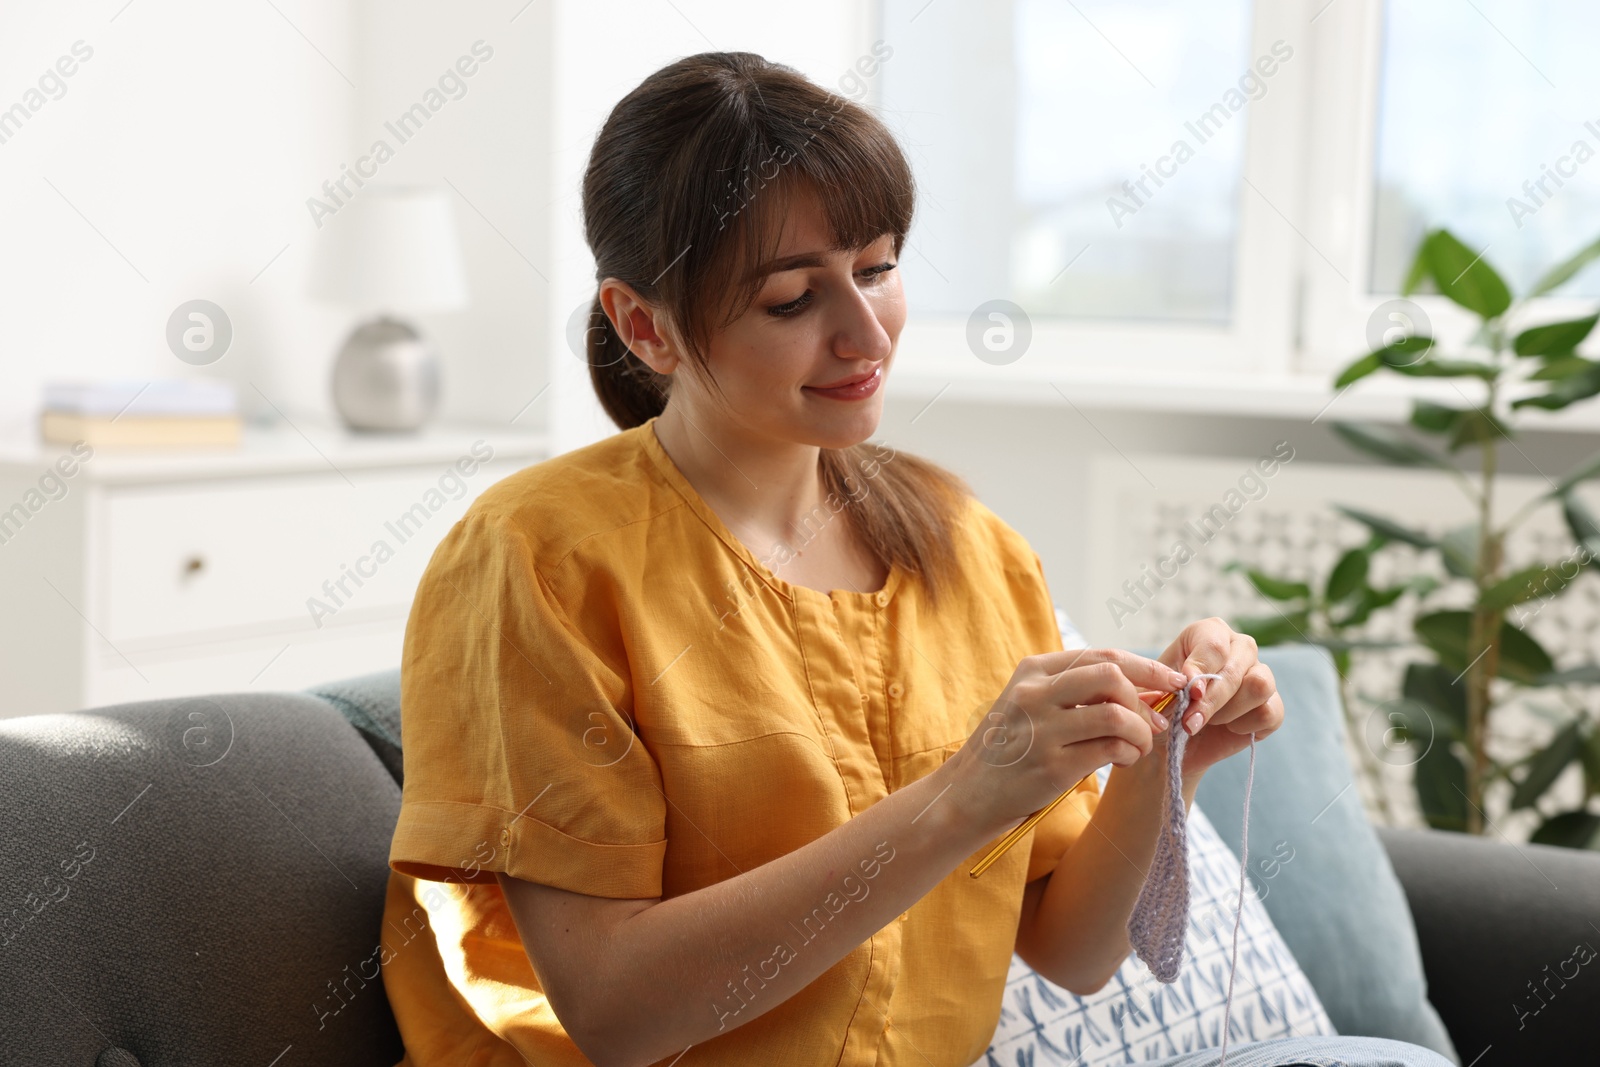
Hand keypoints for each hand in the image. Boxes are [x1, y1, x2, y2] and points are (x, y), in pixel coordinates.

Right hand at [943, 647, 1186, 834]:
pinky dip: (1129, 754)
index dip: (1145, 667)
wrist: (967, 794)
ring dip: (1141, 732)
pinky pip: (1110, 750)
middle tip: (1157, 721)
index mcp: (1032, 671)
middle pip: (1112, 676)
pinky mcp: (1051, 766)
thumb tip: (1144, 688)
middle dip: (1146, 696)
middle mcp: (1035, 694)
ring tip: (1139, 746)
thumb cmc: (1009, 749)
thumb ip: (1075, 692)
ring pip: (1117, 714)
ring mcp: (1042, 730)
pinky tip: (1124, 761)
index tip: (1173, 681)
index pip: (1101, 655)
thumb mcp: (1030, 705)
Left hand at [1150, 617, 1283, 778]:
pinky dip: (1245, 726)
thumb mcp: (1151, 692)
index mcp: (1209, 633)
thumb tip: (1192, 686)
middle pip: (1235, 667)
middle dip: (1211, 700)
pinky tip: (1228, 728)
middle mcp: (1239, 648)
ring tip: (1207, 721)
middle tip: (1189, 721)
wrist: (1171, 742)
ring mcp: (1260, 674)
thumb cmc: (1159, 708)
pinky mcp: (1272, 705)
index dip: (1201, 669)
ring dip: (1228, 711)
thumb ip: (1165, 683)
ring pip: (1259, 685)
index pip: (1213, 644)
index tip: (1188, 692)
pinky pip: (1270, 712)